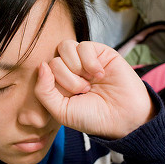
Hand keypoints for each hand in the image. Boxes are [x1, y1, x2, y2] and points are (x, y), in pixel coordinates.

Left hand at [35, 40, 154, 138]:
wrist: (123, 117)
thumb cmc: (93, 117)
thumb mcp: (61, 111)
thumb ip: (44, 91)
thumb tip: (41, 65)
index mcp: (59, 83)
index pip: (44, 72)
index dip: (55, 85)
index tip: (71, 98)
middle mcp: (71, 69)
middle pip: (54, 60)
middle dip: (68, 80)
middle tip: (84, 91)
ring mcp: (84, 60)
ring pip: (65, 48)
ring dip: (76, 69)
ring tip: (90, 82)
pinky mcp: (100, 52)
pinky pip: (84, 46)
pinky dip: (90, 63)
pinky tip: (100, 74)